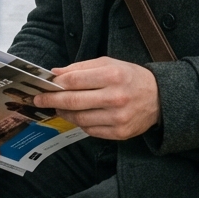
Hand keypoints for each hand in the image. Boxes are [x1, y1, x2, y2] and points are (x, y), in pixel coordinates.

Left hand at [35, 57, 160, 139]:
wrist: (159, 98)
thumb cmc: (130, 77)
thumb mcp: (109, 64)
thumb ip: (81, 68)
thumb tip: (56, 73)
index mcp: (112, 76)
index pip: (74, 81)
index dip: (55, 85)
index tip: (44, 86)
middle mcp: (115, 97)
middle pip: (73, 101)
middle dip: (52, 101)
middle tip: (39, 100)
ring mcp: (118, 118)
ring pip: (80, 119)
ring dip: (64, 114)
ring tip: (58, 108)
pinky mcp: (119, 133)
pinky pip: (90, 130)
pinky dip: (80, 123)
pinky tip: (78, 116)